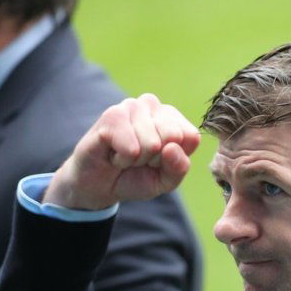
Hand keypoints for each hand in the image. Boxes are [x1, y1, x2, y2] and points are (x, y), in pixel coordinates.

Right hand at [45, 94, 200, 211]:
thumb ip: (179, 167)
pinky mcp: (112, 116)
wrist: (99, 185)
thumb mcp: (165, 180)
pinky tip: (113, 153)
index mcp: (171, 117)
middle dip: (155, 159)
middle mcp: (152, 105)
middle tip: (139, 158)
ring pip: (152, 144)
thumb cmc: (135, 177)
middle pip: (173, 137)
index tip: (157, 161)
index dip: (174, 159)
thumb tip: (172, 148)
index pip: (191, 136)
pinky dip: (123, 160)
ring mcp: (131, 106)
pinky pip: (131, 148)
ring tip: (125, 155)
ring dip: (137, 160)